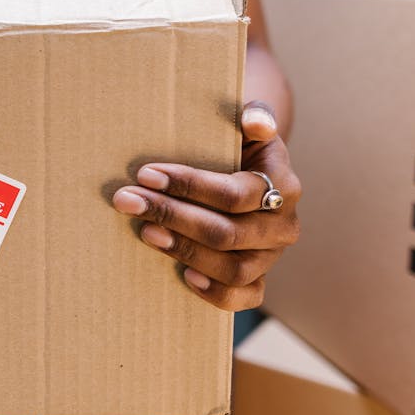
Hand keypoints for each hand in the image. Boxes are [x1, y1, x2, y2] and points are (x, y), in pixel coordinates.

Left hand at [111, 101, 300, 310]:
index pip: (235, 194)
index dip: (190, 185)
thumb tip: (254, 122)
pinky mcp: (260, 279)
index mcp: (284, 186)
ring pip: (233, 268)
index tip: (145, 174)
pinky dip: (215, 293)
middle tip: (130, 202)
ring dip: (185, 251)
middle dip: (173, 216)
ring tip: (146, 231)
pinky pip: (244, 297)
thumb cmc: (240, 145)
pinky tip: (183, 276)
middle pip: (227, 233)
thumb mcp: (248, 124)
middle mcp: (284, 226)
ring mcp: (272, 256)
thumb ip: (252, 116)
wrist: (251, 172)